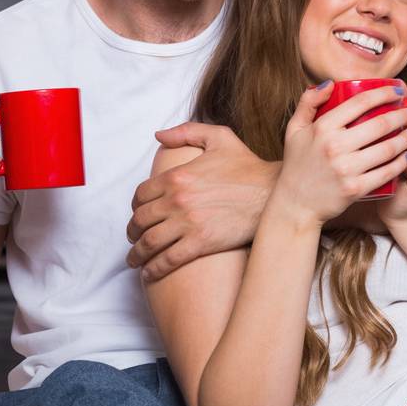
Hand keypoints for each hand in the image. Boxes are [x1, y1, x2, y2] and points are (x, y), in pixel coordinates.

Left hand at [126, 121, 278, 280]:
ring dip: (136, 254)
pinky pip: (167, 260)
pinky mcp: (201, 243)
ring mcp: (188, 223)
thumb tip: (159, 135)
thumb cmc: (248, 166)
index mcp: (177, 176)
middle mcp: (177, 200)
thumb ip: (186, 131)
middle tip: (134, 238)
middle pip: (140, 220)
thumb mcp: (219, 138)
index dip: (135, 207)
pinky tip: (149, 274)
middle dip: (132, 232)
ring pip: (149, 243)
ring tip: (136, 260)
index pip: (141, 195)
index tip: (138, 214)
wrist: (274, 193)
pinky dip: (153, 269)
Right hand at [273, 81, 406, 227]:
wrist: (295, 204)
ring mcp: (346, 169)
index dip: (384, 93)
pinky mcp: (355, 189)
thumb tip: (330, 83)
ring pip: (388, 148)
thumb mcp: (294, 129)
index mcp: (322, 127)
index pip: (360, 102)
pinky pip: (387, 172)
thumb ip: (308, 102)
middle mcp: (334, 146)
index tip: (398, 91)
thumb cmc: (297, 164)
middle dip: (402, 115)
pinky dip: (402, 163)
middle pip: (380, 124)